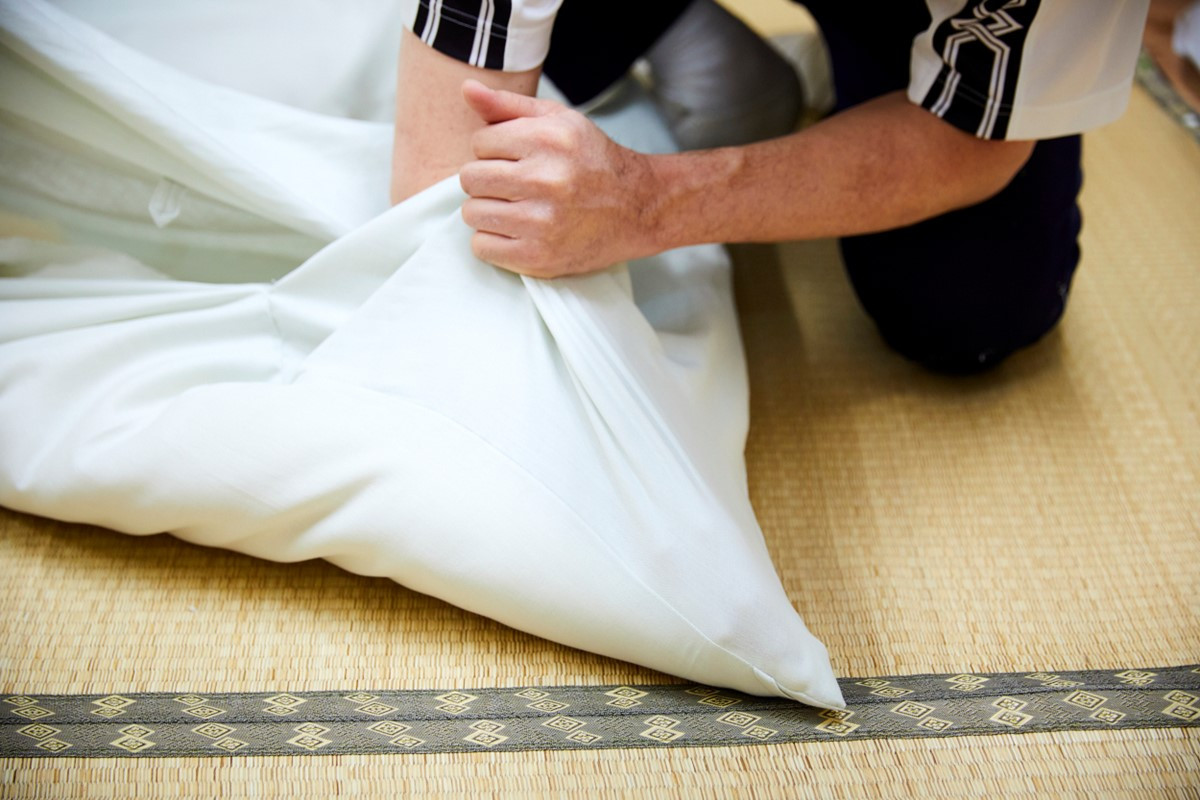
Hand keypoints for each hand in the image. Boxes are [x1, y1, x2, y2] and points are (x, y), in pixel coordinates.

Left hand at [459, 80, 657, 278]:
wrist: (638, 208)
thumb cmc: (593, 161)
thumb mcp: (558, 121)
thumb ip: (509, 106)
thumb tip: (467, 89)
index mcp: (549, 140)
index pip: (479, 142)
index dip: (493, 150)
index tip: (514, 159)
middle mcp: (546, 179)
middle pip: (471, 178)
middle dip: (486, 179)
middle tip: (512, 184)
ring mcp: (542, 222)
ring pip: (472, 213)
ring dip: (487, 210)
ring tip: (514, 207)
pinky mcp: (540, 256)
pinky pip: (482, 246)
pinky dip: (493, 240)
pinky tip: (516, 231)